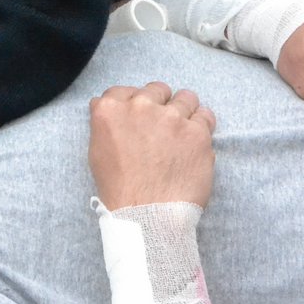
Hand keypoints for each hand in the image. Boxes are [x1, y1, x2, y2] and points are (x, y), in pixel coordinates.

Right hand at [88, 82, 216, 210]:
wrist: (148, 213)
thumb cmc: (120, 187)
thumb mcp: (97, 149)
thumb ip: (105, 123)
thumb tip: (114, 111)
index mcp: (110, 109)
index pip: (122, 90)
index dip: (131, 103)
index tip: (138, 117)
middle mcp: (140, 106)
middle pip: (155, 89)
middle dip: (159, 104)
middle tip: (161, 126)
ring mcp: (171, 117)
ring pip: (185, 97)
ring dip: (183, 111)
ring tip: (182, 131)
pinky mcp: (197, 132)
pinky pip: (206, 116)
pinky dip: (202, 125)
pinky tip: (196, 139)